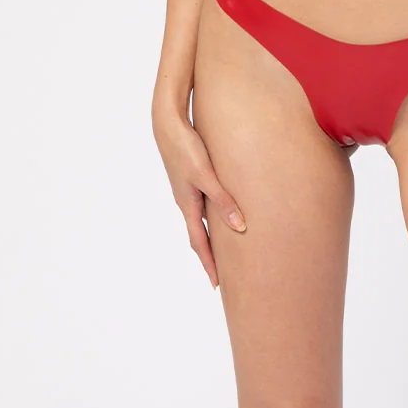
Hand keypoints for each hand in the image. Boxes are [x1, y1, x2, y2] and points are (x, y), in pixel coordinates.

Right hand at [153, 103, 244, 287]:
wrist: (167, 122)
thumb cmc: (185, 147)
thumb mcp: (206, 175)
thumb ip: (223, 200)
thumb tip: (240, 227)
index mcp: (188, 205)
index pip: (200, 243)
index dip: (209, 264)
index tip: (217, 285)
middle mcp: (186, 201)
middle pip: (199, 236)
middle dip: (210, 257)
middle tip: (221, 276)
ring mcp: (188, 190)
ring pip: (202, 220)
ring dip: (212, 238)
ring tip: (225, 251)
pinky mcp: (192, 178)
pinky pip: (204, 205)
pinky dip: (213, 217)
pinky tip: (223, 214)